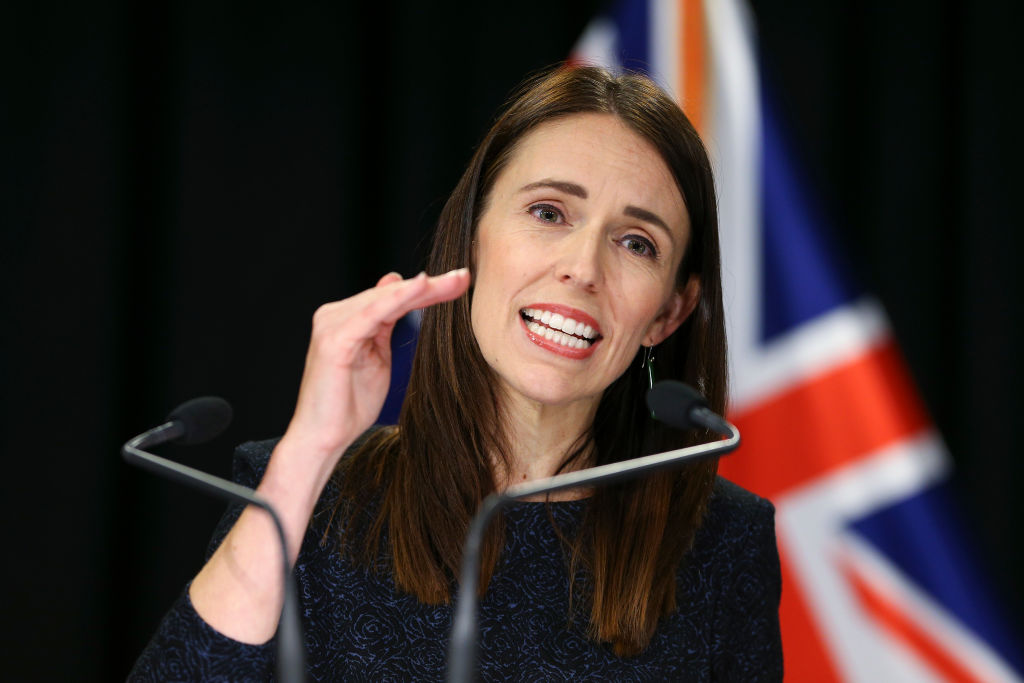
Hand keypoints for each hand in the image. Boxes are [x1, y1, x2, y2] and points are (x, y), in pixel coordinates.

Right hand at [282, 268, 470, 476]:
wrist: (322, 439)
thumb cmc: (348, 405)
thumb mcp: (377, 358)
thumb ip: (385, 324)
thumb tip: (397, 286)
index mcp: (345, 319)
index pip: (391, 298)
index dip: (427, 290)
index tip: (460, 283)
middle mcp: (334, 315)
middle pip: (391, 293)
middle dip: (431, 286)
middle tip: (464, 277)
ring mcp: (332, 324)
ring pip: (385, 299)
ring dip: (422, 288)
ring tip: (453, 281)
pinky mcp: (335, 339)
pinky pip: (372, 313)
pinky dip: (398, 298)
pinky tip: (421, 286)